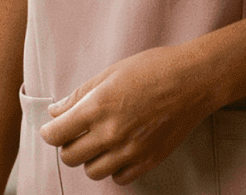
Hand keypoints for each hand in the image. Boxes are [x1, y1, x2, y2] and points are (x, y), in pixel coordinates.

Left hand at [39, 44, 208, 184]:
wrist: (195, 79)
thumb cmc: (156, 68)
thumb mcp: (113, 71)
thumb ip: (81, 93)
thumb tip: (55, 112)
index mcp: (99, 106)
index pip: (55, 134)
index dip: (51, 131)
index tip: (54, 128)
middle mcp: (111, 132)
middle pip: (69, 157)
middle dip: (69, 144)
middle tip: (80, 131)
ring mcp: (130, 150)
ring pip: (92, 171)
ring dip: (92, 157)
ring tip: (104, 139)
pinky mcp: (147, 160)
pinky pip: (118, 178)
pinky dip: (115, 167)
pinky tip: (122, 148)